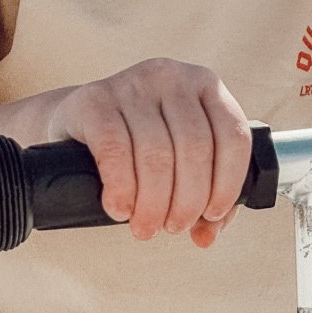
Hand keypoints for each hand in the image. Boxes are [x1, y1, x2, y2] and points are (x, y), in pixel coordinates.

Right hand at [46, 58, 250, 246]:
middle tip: (171, 227)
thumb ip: (205, 199)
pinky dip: (121, 190)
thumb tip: (207, 236)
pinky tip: (119, 209)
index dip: (227, 184)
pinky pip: (115, 151)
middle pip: (194, 149)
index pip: (233, 136)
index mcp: (205, 85)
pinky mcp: (94, 99)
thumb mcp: (180, 161)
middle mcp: (171, 76)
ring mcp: (132, 83)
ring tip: (145, 226)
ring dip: (153, 205)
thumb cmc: (140, 146)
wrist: (78, 122)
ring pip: (156, 155)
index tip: (211, 214)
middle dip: (186, 203)